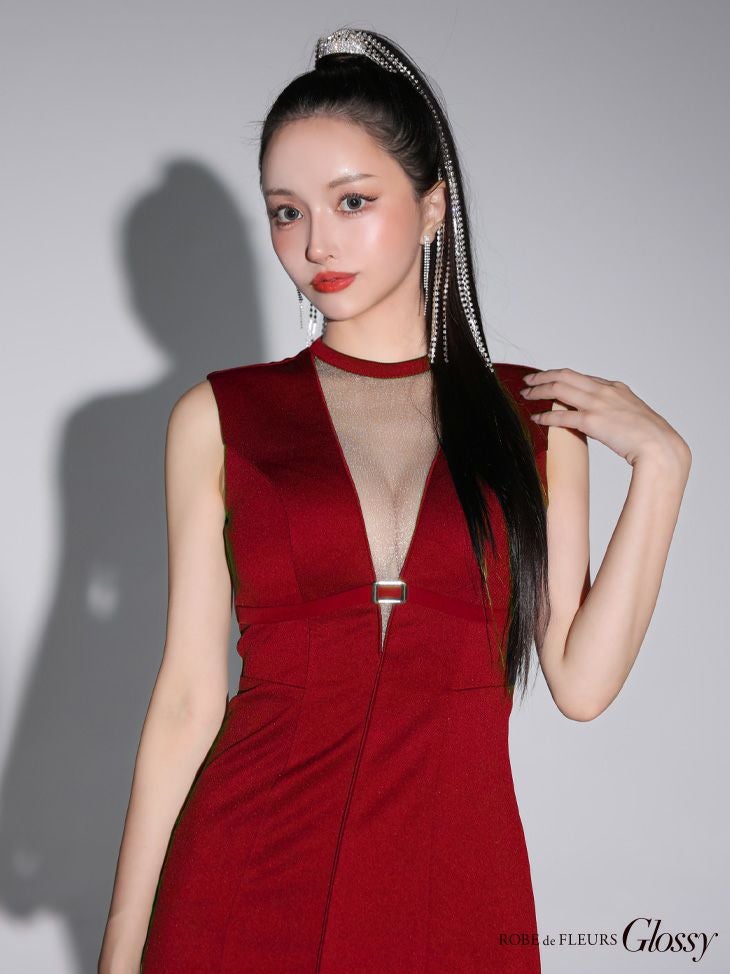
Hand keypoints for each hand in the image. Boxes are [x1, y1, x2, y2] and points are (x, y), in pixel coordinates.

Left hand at [519, 368, 691, 468]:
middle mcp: (605, 391)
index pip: (581, 376)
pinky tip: (536, 419)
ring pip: (559, 389)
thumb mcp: (633, 416)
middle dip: (543, 377)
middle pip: (565, 376)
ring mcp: (598, 404)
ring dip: (539, 391)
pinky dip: (545, 416)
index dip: (561, 377)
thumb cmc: (651, 438)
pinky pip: (561, 416)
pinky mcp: (593, 421)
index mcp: (615, 387)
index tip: (548, 379)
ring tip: (526, 395)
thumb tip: (606, 420)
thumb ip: (617, 412)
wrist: (661, 447)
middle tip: (528, 381)